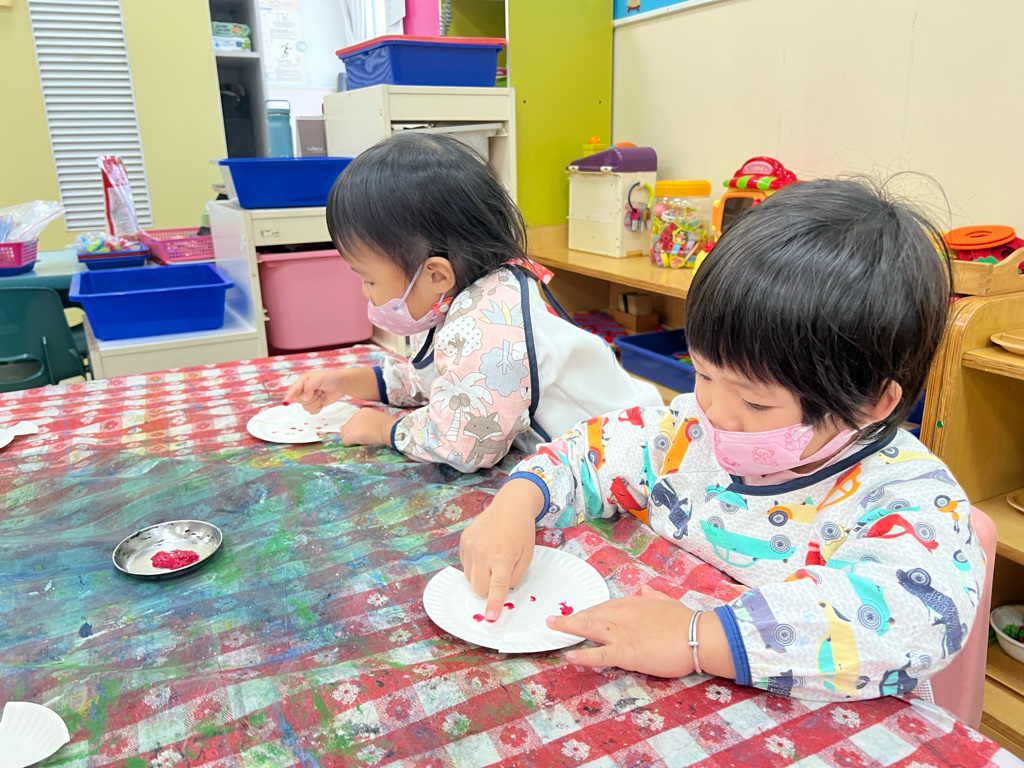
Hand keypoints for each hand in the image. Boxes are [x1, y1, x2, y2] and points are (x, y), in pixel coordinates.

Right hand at [285, 370, 347, 413]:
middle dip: (311, 398)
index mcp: (302, 381)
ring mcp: (309, 398)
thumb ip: (309, 387)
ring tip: (322, 394)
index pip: (293, 390)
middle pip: (299, 400)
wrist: (342, 384)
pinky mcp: (315, 405)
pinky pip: (312, 412)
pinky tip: (323, 400)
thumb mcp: (319, 378)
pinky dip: (318, 407)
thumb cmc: (331, 378)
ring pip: (306, 407)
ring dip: (316, 402)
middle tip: (319, 391)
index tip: (286, 402)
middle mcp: (304, 390)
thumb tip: (304, 398)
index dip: (289, 396)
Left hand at [338, 408, 398, 446]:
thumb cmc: (387, 425)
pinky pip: (345, 441)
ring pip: (344, 434)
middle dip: (350, 433)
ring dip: (350, 439)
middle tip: (359, 439)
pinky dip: (349, 444)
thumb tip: (343, 427)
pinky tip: (356, 444)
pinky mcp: (352, 435)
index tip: (361, 433)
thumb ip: (362, 422)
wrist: (390, 429)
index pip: (351, 421)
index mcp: (361, 412)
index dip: (354, 428)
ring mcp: (353, 425)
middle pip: (346, 427)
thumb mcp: (374, 419)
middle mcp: (355, 417)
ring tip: (358, 442)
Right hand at [459, 479, 543, 620]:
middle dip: (487, 589)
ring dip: (480, 577)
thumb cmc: (521, 532)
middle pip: (478, 587)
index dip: (494, 604)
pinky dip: (474, 565)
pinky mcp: (464, 541)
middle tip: (499, 575)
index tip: (490, 618)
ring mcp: (471, 546)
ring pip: (470, 578)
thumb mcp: (526, 556)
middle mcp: (483, 552)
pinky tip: (485, 551)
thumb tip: (501, 592)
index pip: (497, 587)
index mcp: (502, 557)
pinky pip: (465, 564)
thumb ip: (514, 577)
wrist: (510, 505)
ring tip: (493, 560)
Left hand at [548, 585, 694, 677]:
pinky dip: (583, 656)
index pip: (604, 606)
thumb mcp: (668, 602)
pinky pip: (600, 655)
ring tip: (552, 628)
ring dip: (568, 628)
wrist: (698, 636)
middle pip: (592, 615)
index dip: (589, 612)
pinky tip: (570, 656)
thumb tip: (646, 591)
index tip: (578, 615)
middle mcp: (622, 615)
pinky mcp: (626, 653)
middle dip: (572, 618)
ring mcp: (622, 634)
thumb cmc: (686, 621)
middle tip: (554, 621)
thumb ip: (654, 597)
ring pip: (589, 629)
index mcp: (632, 603)